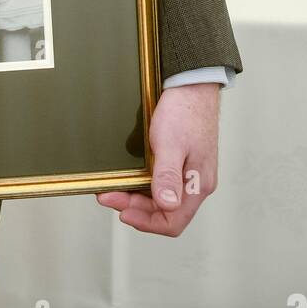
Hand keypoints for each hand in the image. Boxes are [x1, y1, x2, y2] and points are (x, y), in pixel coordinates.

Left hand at [95, 83, 219, 235]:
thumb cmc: (184, 112)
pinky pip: (161, 183)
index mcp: (198, 185)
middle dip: (135, 209)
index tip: (121, 212)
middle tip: (108, 197)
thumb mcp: (171, 143)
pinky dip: (144, 185)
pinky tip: (129, 178)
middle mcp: (195, 184)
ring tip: (113, 189)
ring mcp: (188, 173)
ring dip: (137, 198)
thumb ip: (168, 176)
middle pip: (165, 212)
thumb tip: (166, 206)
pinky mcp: (180, 163)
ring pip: (161, 199)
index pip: (173, 222)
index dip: (146, 222)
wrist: (191, 85)